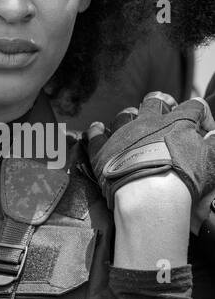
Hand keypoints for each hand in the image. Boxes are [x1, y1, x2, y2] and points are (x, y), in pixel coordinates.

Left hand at [86, 91, 214, 211]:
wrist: (150, 196)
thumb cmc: (184, 178)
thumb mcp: (212, 159)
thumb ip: (214, 144)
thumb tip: (213, 136)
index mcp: (178, 122)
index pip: (194, 106)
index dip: (203, 114)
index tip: (205, 129)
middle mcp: (149, 123)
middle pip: (154, 102)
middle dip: (162, 102)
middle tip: (166, 107)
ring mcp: (123, 135)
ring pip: (124, 116)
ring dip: (129, 115)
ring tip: (132, 117)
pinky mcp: (103, 151)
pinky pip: (96, 136)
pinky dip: (96, 131)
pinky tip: (96, 128)